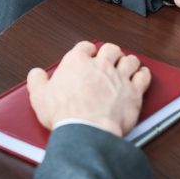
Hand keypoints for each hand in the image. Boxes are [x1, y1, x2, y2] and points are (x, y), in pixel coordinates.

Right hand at [27, 41, 151, 137]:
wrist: (87, 131)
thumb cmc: (65, 114)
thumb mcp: (39, 97)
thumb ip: (37, 81)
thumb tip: (36, 74)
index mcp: (77, 62)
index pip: (85, 47)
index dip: (87, 50)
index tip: (88, 55)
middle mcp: (101, 65)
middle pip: (110, 49)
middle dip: (110, 53)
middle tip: (108, 59)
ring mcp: (119, 77)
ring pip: (129, 60)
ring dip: (128, 61)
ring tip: (125, 66)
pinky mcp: (133, 92)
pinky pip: (143, 76)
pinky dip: (143, 74)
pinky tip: (141, 75)